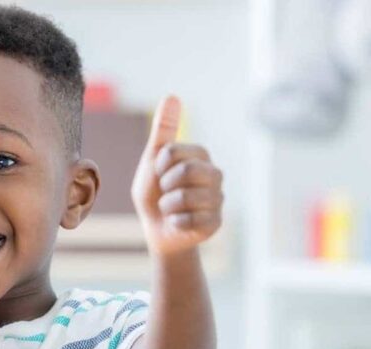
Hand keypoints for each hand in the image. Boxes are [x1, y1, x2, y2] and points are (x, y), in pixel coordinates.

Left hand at [131, 96, 222, 256]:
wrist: (157, 228)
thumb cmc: (154, 191)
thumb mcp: (153, 158)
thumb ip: (164, 129)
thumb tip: (172, 95)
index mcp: (200, 155)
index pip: (175, 152)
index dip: (159, 165)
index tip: (159, 173)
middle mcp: (215, 175)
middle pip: (187, 171)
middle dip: (165, 184)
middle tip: (165, 192)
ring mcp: (218, 199)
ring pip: (185, 198)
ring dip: (167, 206)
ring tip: (171, 208)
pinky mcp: (216, 222)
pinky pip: (189, 220)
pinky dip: (175, 222)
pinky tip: (178, 222)